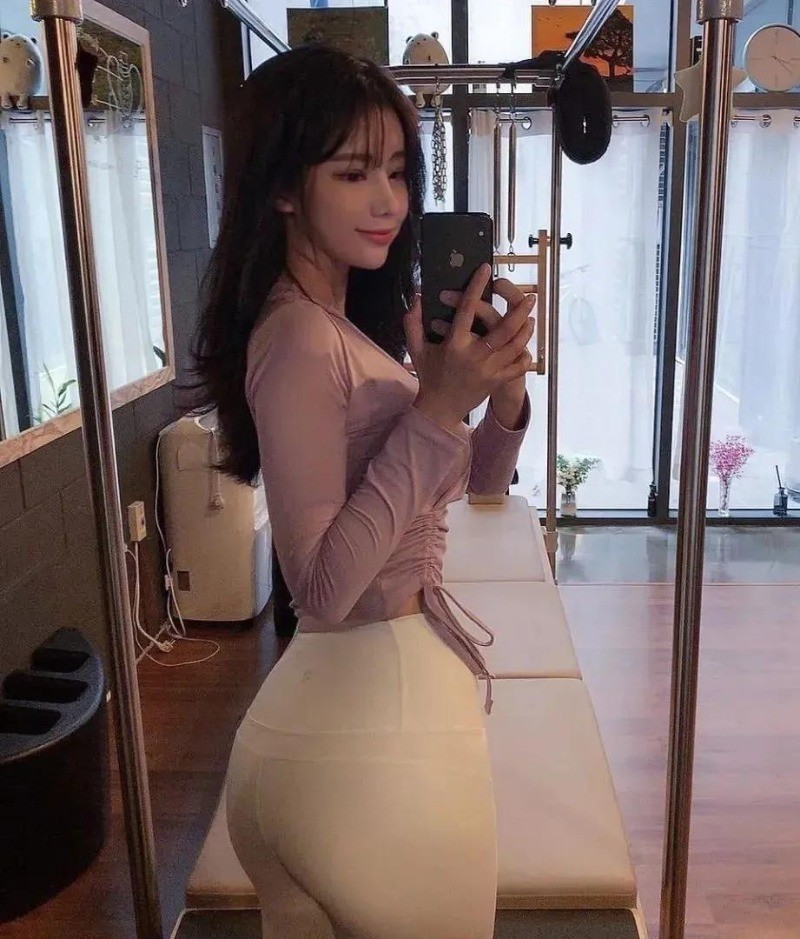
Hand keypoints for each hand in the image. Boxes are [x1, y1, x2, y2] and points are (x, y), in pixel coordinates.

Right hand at [403, 265, 533, 432]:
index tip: (486, 269)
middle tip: (530, 296)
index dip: (477, 287)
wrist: (440, 410)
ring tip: (531, 318)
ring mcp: (488, 370)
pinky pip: (518, 367)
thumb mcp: (416, 349)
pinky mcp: (497, 382)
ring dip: (526, 330)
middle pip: (503, 329)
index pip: (468, 309)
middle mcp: (474, 356)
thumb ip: (413, 323)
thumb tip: (417, 297)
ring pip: (515, 346)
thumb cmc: (429, 375)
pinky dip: (525, 355)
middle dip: (519, 311)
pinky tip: (527, 345)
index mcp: (454, 344)